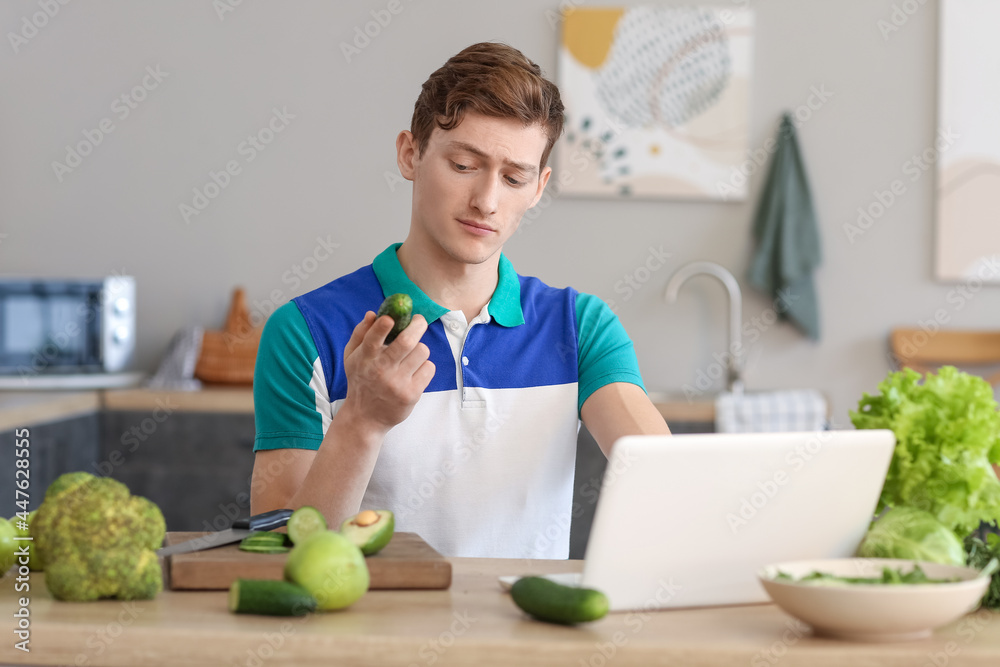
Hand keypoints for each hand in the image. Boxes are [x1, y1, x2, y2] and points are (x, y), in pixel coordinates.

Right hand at [340, 311, 435, 432]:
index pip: (373, 338)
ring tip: (412, 354)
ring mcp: (397, 383)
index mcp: (365, 359)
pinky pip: (429, 368)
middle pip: (407, 341)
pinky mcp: (411, 394)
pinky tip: (415, 371)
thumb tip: (373, 313)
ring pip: (422, 352)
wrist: (365, 417)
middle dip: (417, 325)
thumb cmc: (361, 380)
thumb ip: (360, 333)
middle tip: (419, 320)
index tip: (391, 317)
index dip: (383, 325)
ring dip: (419, 348)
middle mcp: (381, 370)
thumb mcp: (351, 357)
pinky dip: (425, 366)